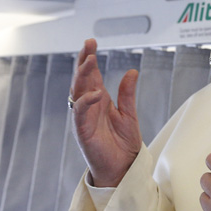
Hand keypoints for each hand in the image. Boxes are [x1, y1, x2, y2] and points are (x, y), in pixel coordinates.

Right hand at [70, 39, 141, 186]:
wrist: (122, 168)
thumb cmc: (123, 144)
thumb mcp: (129, 114)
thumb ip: (127, 94)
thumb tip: (132, 71)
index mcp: (99, 100)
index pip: (91, 75)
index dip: (89, 58)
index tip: (91, 42)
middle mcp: (89, 107)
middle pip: (82, 79)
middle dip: (83, 61)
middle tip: (89, 45)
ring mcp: (84, 118)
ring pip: (78, 93)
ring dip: (83, 76)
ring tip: (90, 61)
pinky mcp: (83, 132)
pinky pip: (80, 114)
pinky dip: (86, 102)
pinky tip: (95, 93)